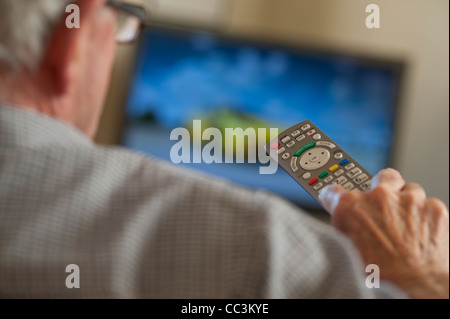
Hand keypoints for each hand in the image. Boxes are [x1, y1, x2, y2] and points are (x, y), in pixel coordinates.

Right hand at [318, 168, 448, 298]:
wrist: (418, 288)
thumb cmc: (382, 277)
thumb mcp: (348, 251)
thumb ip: (345, 227)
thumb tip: (344, 221)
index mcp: (349, 208)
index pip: (333, 190)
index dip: (336, 196)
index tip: (339, 197)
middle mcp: (377, 198)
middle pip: (380, 178)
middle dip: (382, 189)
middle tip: (382, 206)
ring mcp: (408, 200)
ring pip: (408, 189)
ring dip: (405, 203)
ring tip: (404, 225)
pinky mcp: (433, 207)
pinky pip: (428, 204)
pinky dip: (424, 216)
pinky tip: (420, 233)